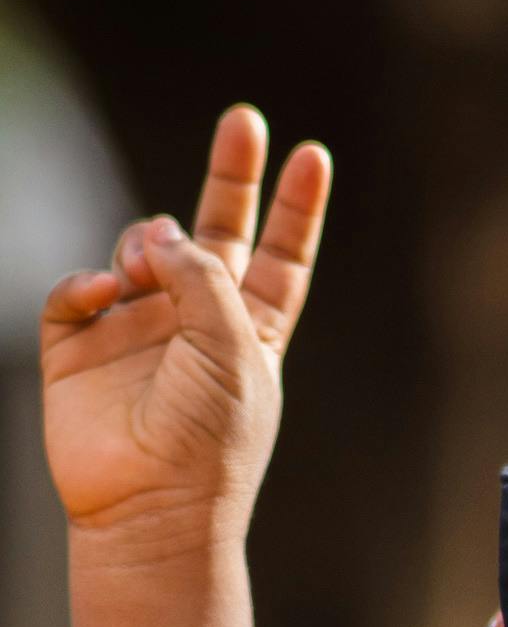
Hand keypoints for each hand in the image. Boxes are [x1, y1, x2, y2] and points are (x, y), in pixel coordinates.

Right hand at [39, 102, 331, 549]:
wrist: (148, 507)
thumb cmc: (208, 438)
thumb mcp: (233, 348)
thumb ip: (205, 279)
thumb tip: (161, 236)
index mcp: (250, 331)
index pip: (281, 257)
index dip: (297, 208)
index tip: (312, 154)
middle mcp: (195, 322)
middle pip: (217, 233)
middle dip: (230, 176)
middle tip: (243, 120)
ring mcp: (136, 330)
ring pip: (141, 247)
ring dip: (148, 242)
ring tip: (145, 269)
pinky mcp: (77, 347)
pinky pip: (77, 287)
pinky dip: (88, 281)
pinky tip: (104, 291)